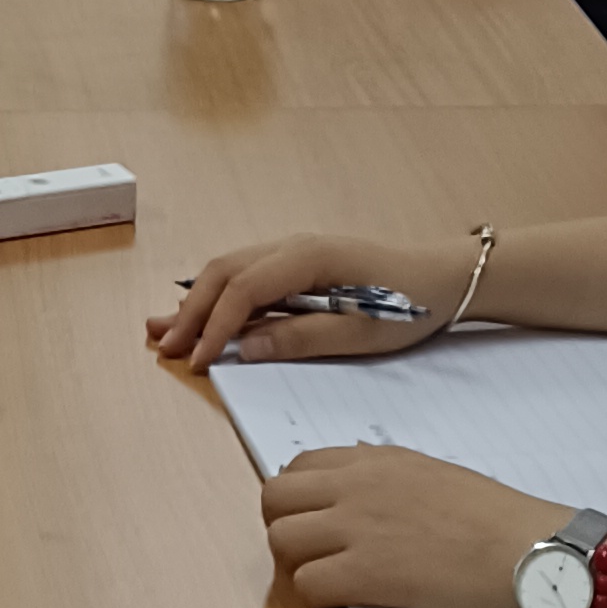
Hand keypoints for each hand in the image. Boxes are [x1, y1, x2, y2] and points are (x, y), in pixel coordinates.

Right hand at [147, 233, 470, 370]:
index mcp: (307, 257)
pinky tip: (201, 311)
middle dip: (190, 310)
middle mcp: (292, 246)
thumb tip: (248, 347)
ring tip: (164, 327)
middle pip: (225, 272)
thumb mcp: (360, 331)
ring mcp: (293, 251)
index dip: (215, 326)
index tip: (197, 361)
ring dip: (197, 300)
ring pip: (230, 270)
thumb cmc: (408, 303)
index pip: (243, 290)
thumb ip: (302, 338)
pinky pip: (247, 275)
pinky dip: (219, 296)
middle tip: (164, 345)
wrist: (442, 278)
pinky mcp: (298, 264)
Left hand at [259, 446, 566, 607]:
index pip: (297, 468)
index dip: (299, 499)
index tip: (316, 521)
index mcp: (372, 460)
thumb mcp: (430, 473)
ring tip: (329, 581)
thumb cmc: (494, 516)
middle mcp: (354, 486)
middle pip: (274, 500)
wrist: (527, 549)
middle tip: (313, 554)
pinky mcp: (365, 574)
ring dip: (296, 564)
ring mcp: (355, 529)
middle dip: (284, 527)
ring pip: (280, 541)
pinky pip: (306, 585)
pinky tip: (343, 605)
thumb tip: (357, 483)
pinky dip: (316, 599)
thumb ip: (385, 476)